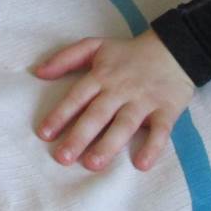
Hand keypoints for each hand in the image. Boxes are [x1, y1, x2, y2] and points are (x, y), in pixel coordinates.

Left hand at [33, 30, 194, 172]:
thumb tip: (38, 72)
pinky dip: (153, 147)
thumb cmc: (128, 53)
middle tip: (62, 158)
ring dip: (109, 144)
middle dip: (79, 136)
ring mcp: (144, 100)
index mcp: (101, 75)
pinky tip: (141, 164)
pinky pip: (160, 131)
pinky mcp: (166, 110)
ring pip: (124, 124)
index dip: (60, 114)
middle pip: (97, 114)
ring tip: (92, 164)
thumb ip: (66, 58)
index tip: (44, 134)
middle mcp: (120, 89)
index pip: (77, 97)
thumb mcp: (95, 46)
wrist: (173, 49)